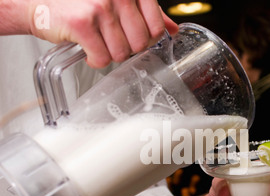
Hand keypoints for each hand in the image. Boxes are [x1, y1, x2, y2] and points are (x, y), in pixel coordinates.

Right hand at [28, 0, 178, 67]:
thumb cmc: (81, 3)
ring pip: (122, 54)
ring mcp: (101, 7)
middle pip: (140, 44)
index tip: (133, 38)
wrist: (40, 2)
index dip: (147, 40)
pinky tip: (87, 49)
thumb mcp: (119, 1)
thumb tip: (172, 29)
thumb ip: (148, 13)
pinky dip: (95, 60)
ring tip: (97, 42)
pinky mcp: (83, 23)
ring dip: (108, 54)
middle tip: (110, 40)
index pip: (156, 27)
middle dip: (126, 48)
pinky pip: (102, 58)